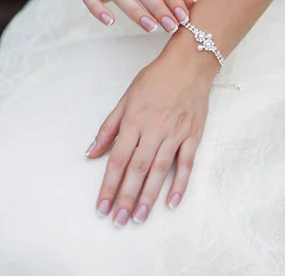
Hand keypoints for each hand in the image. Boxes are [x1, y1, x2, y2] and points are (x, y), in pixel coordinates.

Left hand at [84, 47, 216, 226]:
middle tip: (119, 220)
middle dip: (126, 197)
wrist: (189, 64)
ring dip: (149, 196)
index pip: (117, 160)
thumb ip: (108, 127)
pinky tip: (172, 202)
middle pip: (137, 169)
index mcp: (133, 121)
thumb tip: (91, 152)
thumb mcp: (126, 98)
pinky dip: (180, 183)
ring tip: (140, 218)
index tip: (101, 206)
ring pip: (159, 170)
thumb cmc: (156, 79)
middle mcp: (153, 129)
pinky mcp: (193, 135)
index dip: (108, 185)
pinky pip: (186, 163)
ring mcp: (175, 133)